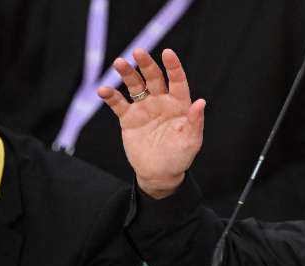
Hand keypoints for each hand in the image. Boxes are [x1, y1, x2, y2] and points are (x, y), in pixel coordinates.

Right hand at [98, 48, 205, 198]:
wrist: (159, 174)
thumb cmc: (179, 157)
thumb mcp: (191, 141)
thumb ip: (195, 122)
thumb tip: (201, 102)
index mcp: (179, 104)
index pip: (177, 80)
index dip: (173, 66)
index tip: (167, 53)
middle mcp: (161, 101)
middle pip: (153, 77)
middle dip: (146, 64)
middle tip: (138, 52)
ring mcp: (144, 108)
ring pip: (134, 85)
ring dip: (126, 73)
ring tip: (119, 62)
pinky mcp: (129, 118)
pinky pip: (118, 103)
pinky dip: (110, 96)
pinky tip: (103, 90)